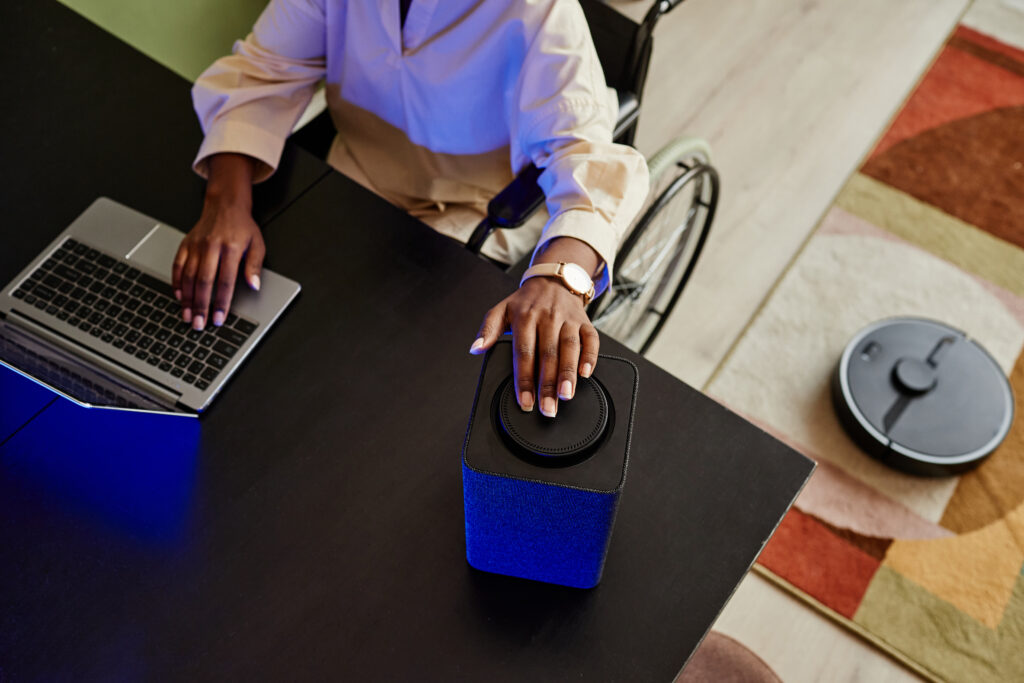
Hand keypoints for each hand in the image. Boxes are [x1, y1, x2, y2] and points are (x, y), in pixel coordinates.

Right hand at [172, 153, 262, 329]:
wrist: (225, 204)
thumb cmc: (243, 227)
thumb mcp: (258, 244)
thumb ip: (255, 266)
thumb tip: (254, 286)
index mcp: (231, 249)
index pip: (225, 281)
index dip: (221, 302)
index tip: (219, 319)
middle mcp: (211, 247)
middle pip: (203, 282)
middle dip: (200, 306)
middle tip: (199, 324)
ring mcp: (196, 245)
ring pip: (188, 276)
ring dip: (186, 298)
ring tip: (187, 315)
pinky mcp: (186, 244)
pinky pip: (177, 265)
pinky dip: (176, 282)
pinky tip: (178, 296)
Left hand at [471, 267, 599, 417]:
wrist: (553, 281)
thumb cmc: (526, 302)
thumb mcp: (501, 310)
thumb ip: (488, 330)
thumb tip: (475, 348)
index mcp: (525, 317)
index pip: (524, 353)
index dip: (524, 380)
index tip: (525, 402)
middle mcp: (547, 318)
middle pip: (548, 354)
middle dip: (548, 385)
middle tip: (547, 409)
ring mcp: (568, 320)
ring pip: (570, 348)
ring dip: (568, 373)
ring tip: (566, 395)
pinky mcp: (585, 322)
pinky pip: (591, 339)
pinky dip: (590, 356)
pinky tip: (586, 373)